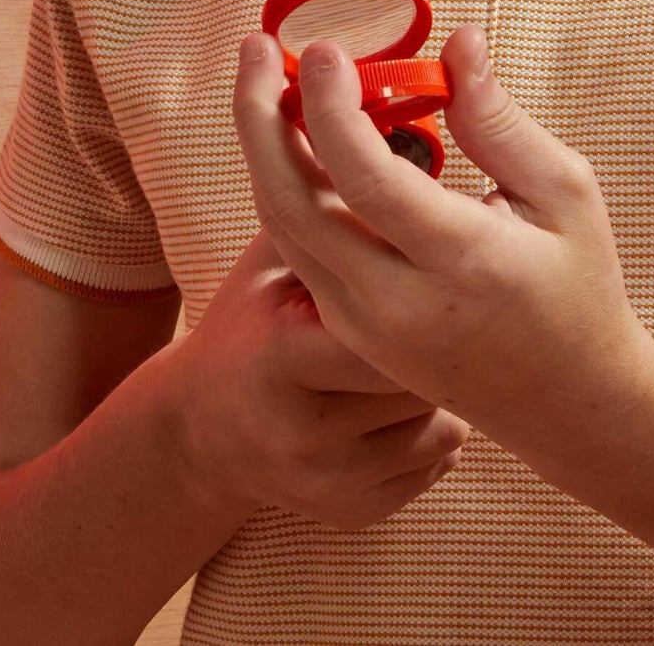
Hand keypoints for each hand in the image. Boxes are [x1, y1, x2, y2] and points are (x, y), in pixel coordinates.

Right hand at [163, 227, 471, 530]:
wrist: (201, 428)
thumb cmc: (253, 319)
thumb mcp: (273, 257)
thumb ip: (330, 207)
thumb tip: (407, 139)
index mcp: (281, 355)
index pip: (382, 329)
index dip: (423, 296)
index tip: (448, 267)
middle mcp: (300, 430)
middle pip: (419, 379)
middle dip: (441, 341)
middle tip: (452, 309)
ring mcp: (325, 482)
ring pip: (441, 424)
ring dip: (446, 385)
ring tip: (425, 352)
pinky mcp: (350, 513)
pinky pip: (437, 464)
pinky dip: (436, 428)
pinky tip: (409, 398)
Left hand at [231, 25, 653, 454]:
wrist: (567, 401)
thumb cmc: (577, 286)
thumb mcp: (564, 192)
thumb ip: (500, 121)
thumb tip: (460, 43)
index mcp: (460, 262)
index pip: (365, 177)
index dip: (332, 106)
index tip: (326, 48)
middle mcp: (394, 303)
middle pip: (291, 203)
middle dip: (260, 117)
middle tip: (257, 49)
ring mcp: (362, 325)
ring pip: (281, 226)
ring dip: (263, 147)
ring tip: (267, 78)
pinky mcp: (349, 332)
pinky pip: (297, 249)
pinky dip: (286, 185)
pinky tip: (295, 137)